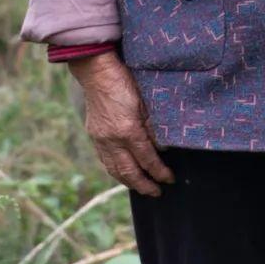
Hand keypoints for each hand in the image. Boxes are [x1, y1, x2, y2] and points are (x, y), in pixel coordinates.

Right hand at [66, 51, 176, 196]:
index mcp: (127, 130)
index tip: (170, 178)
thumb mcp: (145, 100)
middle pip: (129, 171)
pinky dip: (115, 171)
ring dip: (129, 182)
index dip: (159, 171)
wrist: (97, 71)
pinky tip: (123, 173)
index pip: (147, 159)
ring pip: (114, 170)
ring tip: (141, 188)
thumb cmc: (124, 81)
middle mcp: (112, 139)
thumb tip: (162, 147)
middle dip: (144, 185)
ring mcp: (100, 139)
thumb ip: (154, 126)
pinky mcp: (94, 135)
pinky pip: (105, 160)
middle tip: (157, 192)